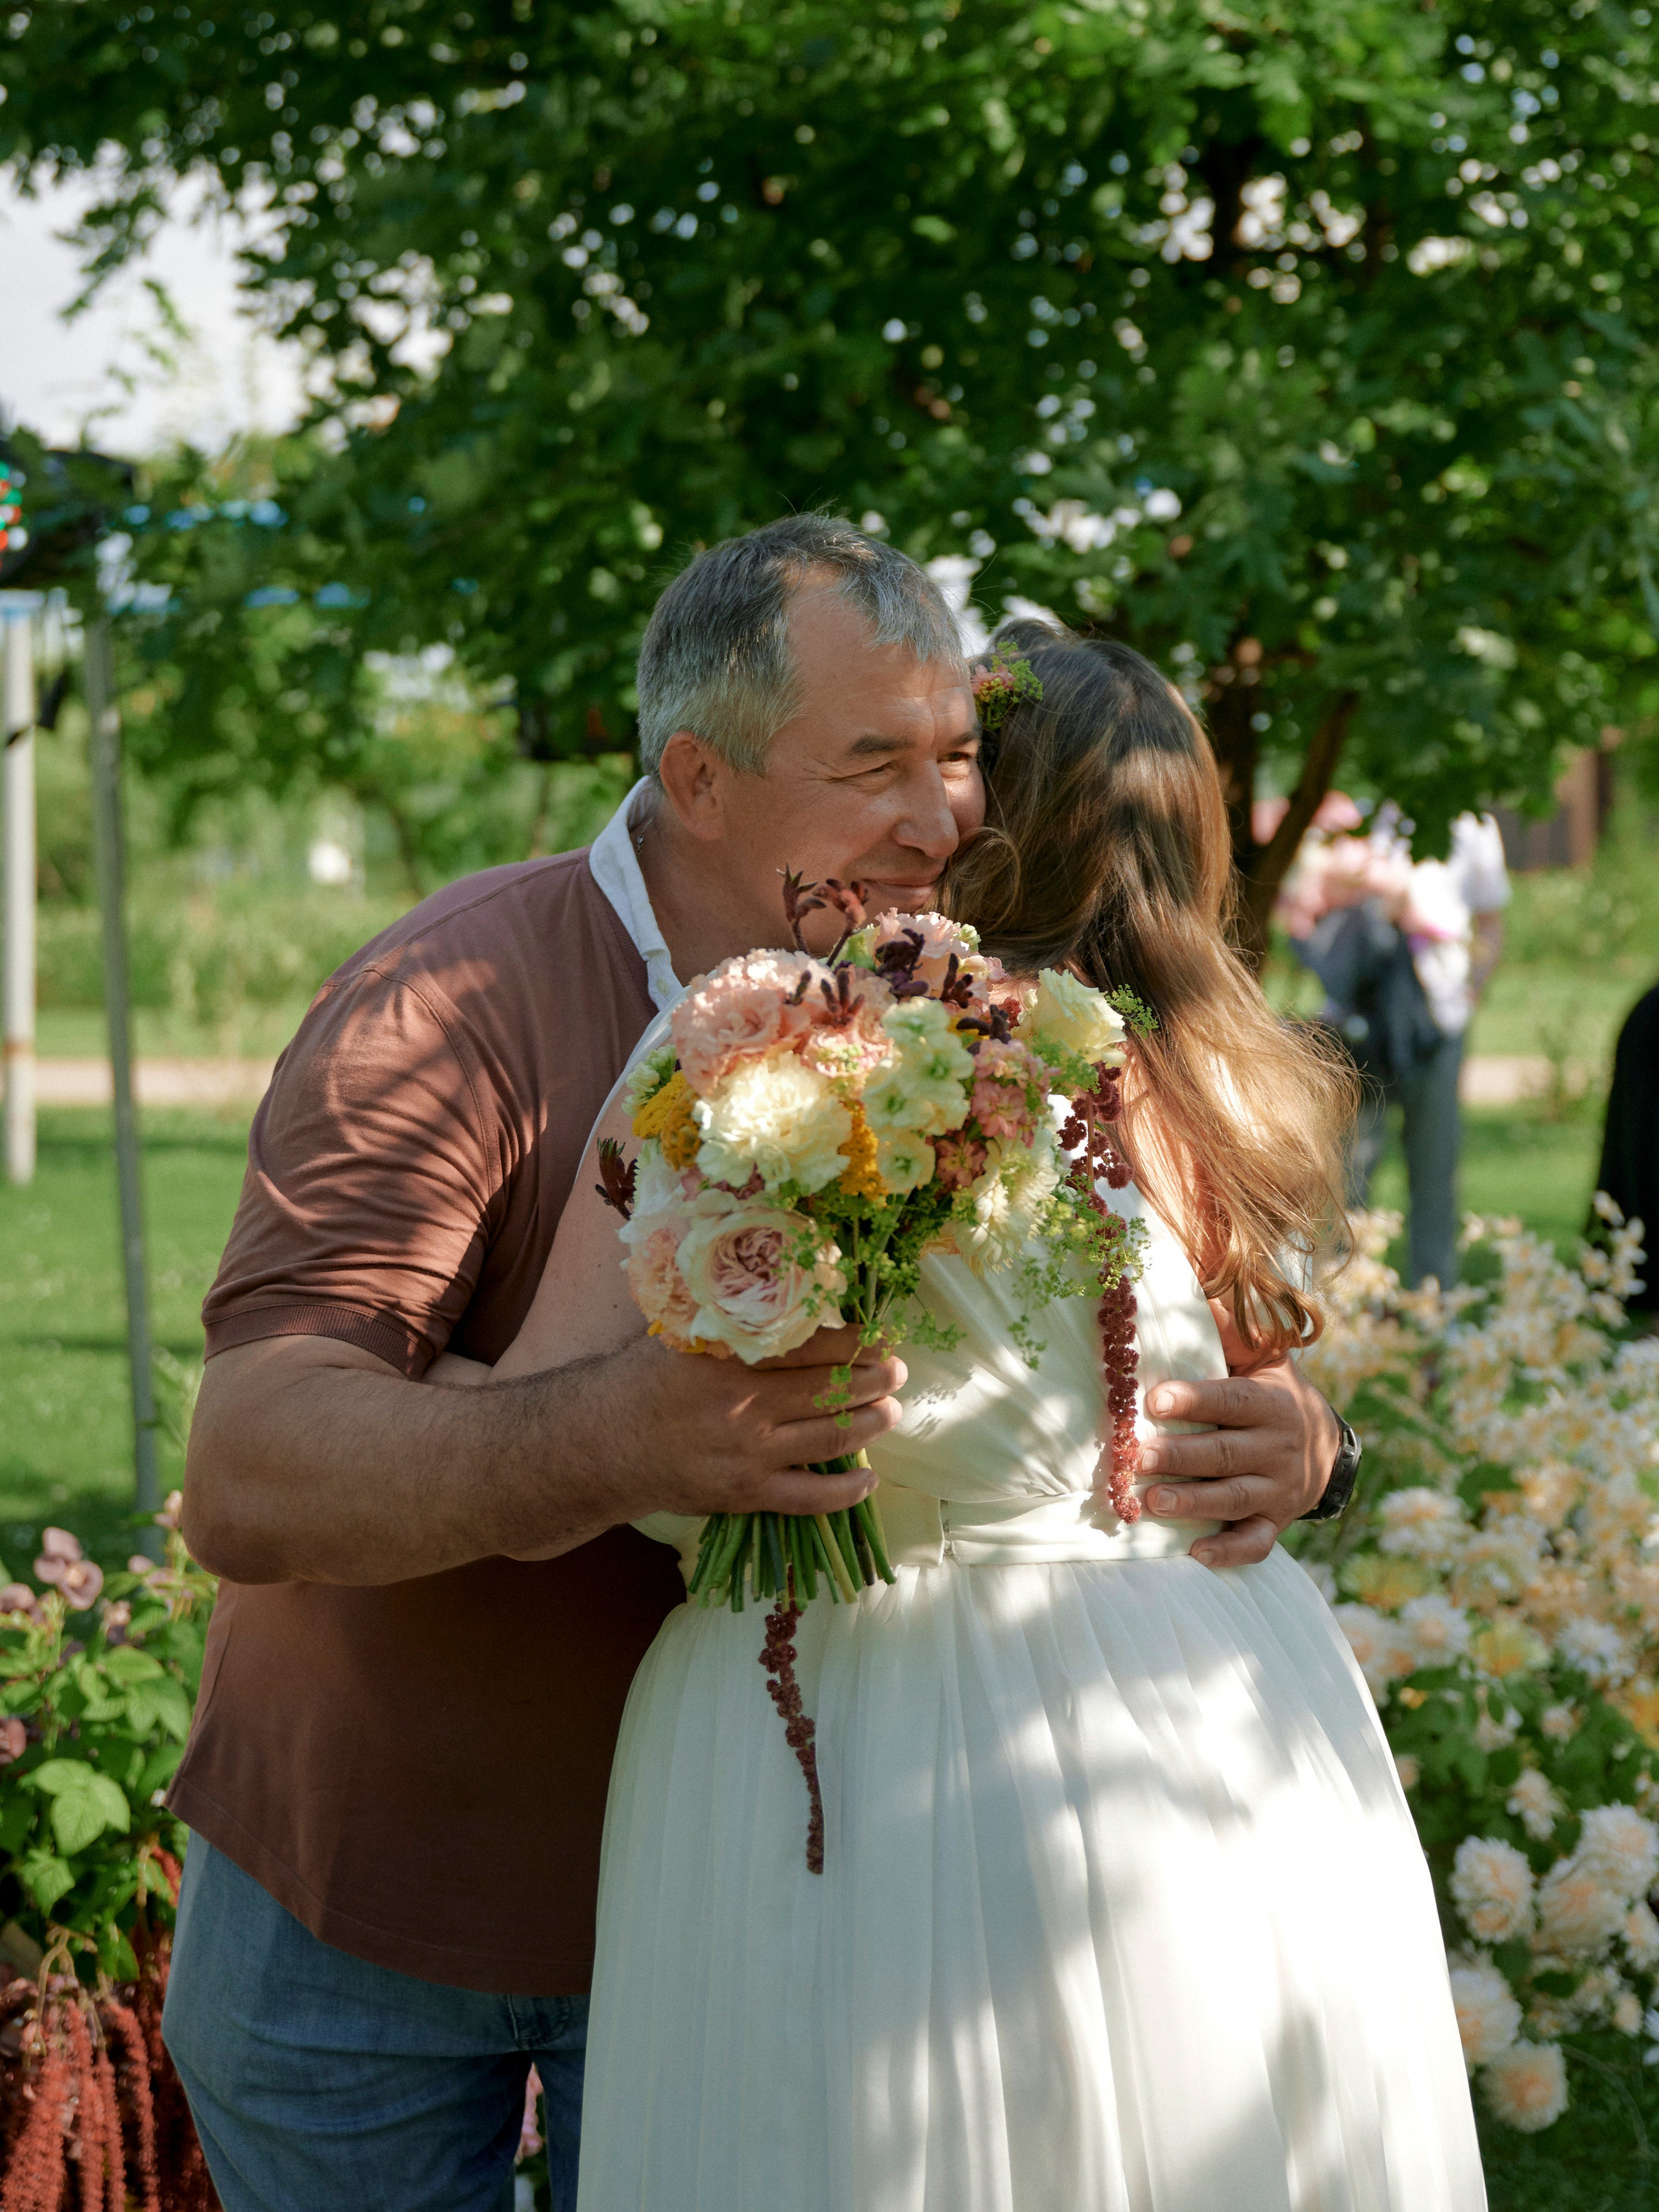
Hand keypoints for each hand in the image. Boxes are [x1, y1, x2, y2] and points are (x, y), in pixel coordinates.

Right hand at [616, 1322, 905, 1524]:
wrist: (601, 1444)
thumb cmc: (643, 1380)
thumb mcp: (683, 1336)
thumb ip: (733, 1321)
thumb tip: (793, 1298)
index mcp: (731, 1357)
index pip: (811, 1344)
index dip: (853, 1341)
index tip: (876, 1336)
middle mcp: (745, 1405)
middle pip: (832, 1390)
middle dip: (874, 1380)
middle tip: (896, 1371)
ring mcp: (748, 1454)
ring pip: (831, 1438)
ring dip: (871, 1425)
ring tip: (890, 1412)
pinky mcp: (745, 1493)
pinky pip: (809, 1498)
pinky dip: (846, 1491)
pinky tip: (868, 1479)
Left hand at [1137, 1353, 1339, 1569]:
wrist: (1327, 1447)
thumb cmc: (1274, 1394)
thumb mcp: (1265, 1359)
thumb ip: (1233, 1333)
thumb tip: (1199, 1292)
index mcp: (1271, 1403)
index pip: (1231, 1401)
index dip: (1195, 1401)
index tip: (1155, 1400)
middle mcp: (1277, 1448)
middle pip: (1226, 1453)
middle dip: (1181, 1456)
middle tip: (1137, 1458)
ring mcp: (1278, 1489)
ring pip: (1235, 1498)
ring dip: (1194, 1503)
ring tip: (1152, 1502)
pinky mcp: (1275, 1522)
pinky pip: (1255, 1543)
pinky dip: (1228, 1552)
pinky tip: (1196, 1554)